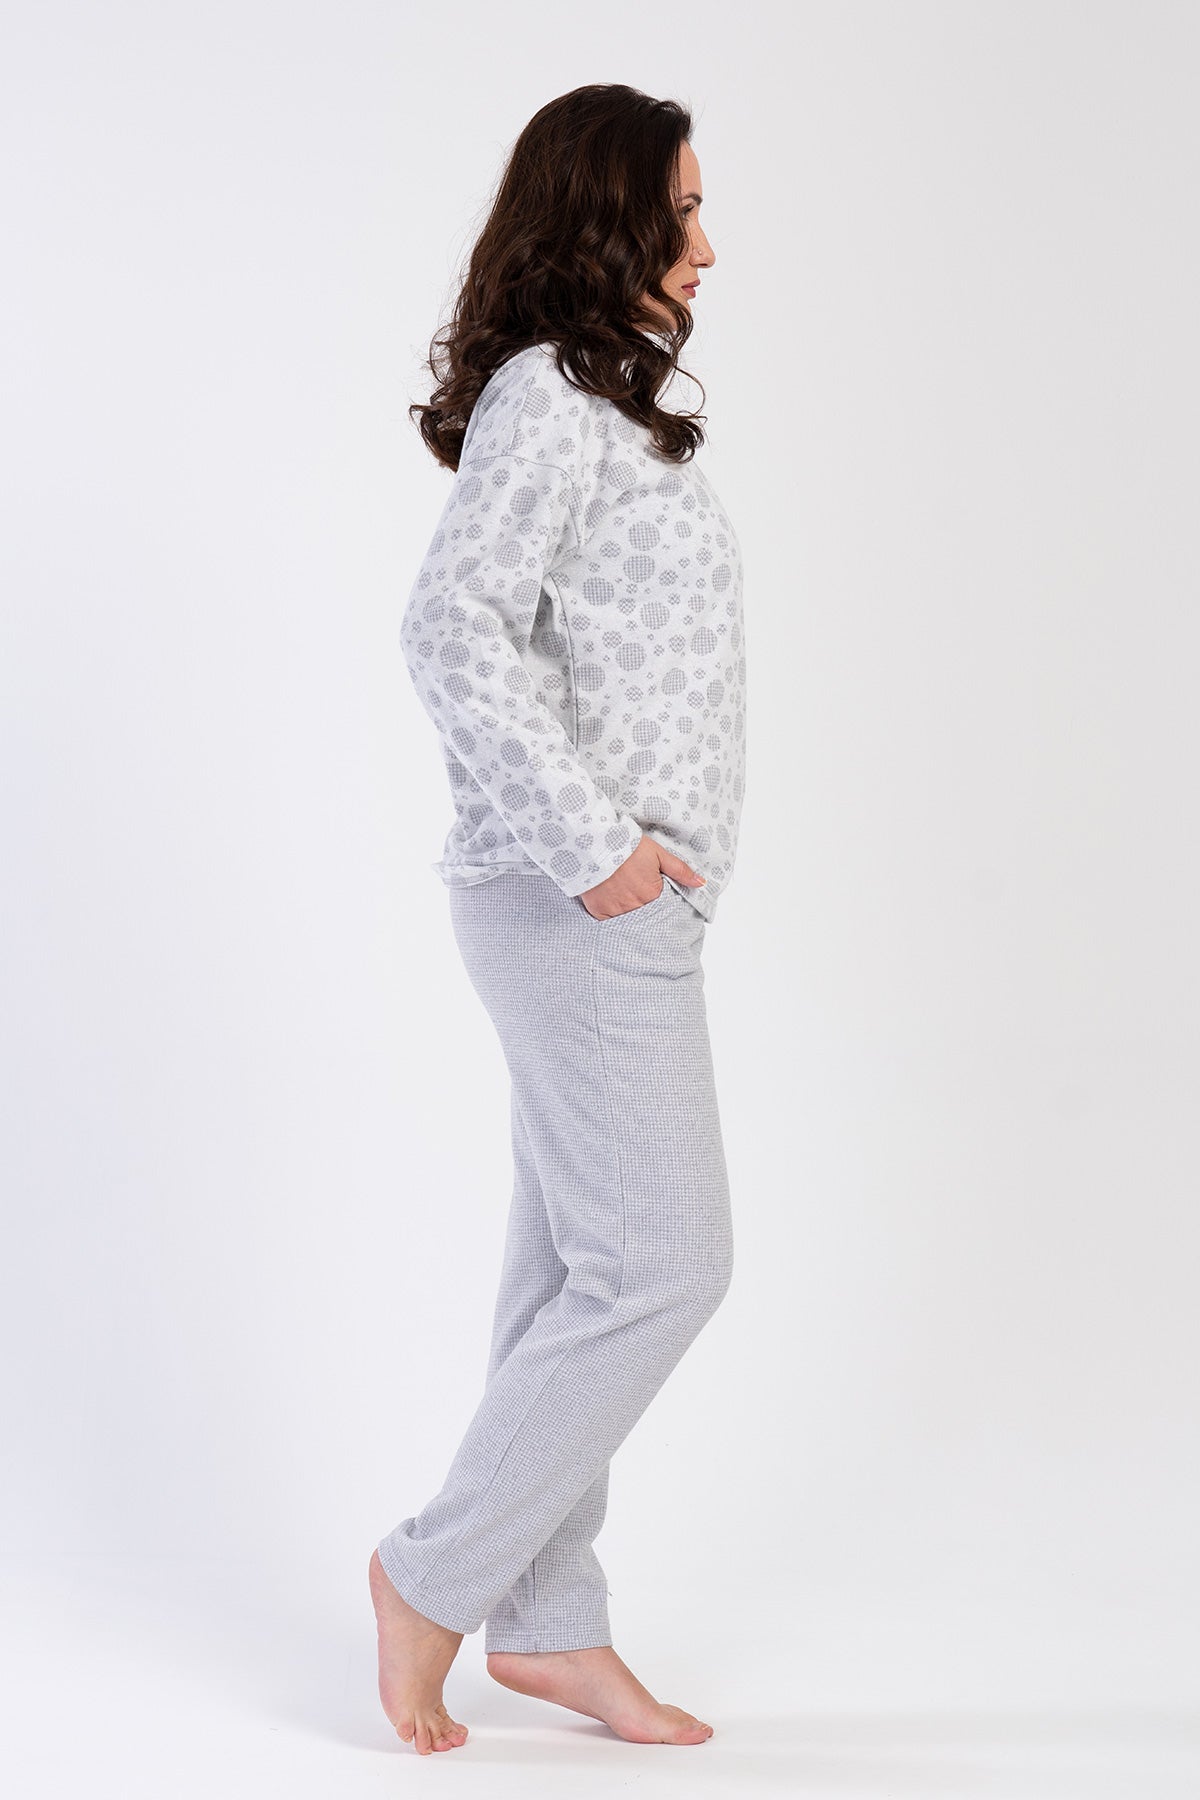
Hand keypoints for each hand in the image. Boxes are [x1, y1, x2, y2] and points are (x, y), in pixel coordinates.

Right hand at [579, 835, 706, 919]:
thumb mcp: (659, 854)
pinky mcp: (598, 911)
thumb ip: (680, 871)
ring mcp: (615, 911)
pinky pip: (608, 920)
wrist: (596, 843)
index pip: (662, 908)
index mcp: (652, 895)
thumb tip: (701, 883)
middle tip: (635, 892)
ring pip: (627, 919)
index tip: (652, 892)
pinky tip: (611, 900)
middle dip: (644, 908)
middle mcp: (635, 907)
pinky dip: (611, 913)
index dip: (658, 900)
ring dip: (628, 911)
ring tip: (624, 895)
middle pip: (644, 915)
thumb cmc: (628, 846)